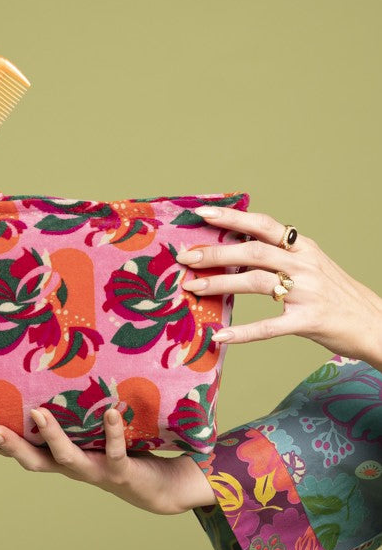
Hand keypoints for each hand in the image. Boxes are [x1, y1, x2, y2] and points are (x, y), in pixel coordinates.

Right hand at [0, 407, 216, 513]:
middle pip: (36, 461)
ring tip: (39, 412)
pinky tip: (112, 412)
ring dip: (52, 436)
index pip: (27, 453)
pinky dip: (112, 432)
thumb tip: (62, 380)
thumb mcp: (96, 437)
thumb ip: (79, 418)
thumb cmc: (122, 454)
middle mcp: (75, 468)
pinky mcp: (121, 472)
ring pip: (67, 457)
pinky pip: (114, 452)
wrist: (160, 489)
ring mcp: (96, 471)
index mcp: (65, 460)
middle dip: (13, 446)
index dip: (3, 445)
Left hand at [178, 204, 381, 368]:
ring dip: (220, 284)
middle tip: (185, 257)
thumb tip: (236, 246)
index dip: (232, 217)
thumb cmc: (336, 295)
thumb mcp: (312, 264)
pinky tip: (220, 335)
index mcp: (303, 247)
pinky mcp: (309, 321)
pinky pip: (269, 326)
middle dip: (215, 253)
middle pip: (252, 250)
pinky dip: (243, 332)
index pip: (263, 224)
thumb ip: (280, 255)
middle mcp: (304, 264)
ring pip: (255, 281)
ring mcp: (307, 292)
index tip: (203, 214)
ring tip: (192, 288)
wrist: (375, 323)